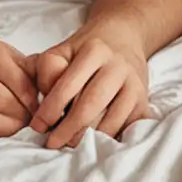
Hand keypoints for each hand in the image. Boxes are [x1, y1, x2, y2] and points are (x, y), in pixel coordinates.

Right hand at [0, 36, 38, 137]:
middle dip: (21, 115)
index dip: (32, 98)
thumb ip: (30, 71)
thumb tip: (52, 89)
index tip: (40, 110)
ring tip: (17, 128)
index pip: (17, 78)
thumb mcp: (9, 63)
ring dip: (8, 127)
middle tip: (30, 123)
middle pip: (1, 98)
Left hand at [31, 26, 150, 147]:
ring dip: (87, 138)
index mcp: (94, 50)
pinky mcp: (143, 102)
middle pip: (91, 105)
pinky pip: (126, 128)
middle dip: (68, 129)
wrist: (125, 38)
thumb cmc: (86, 50)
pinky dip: (109, 140)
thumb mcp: (62, 50)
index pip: (68, 86)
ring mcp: (134, 85)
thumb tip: (47, 106)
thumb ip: (48, 71)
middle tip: (53, 142)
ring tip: (70, 144)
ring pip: (110, 121)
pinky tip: (95, 144)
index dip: (50, 110)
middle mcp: (118, 66)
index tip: (38, 126)